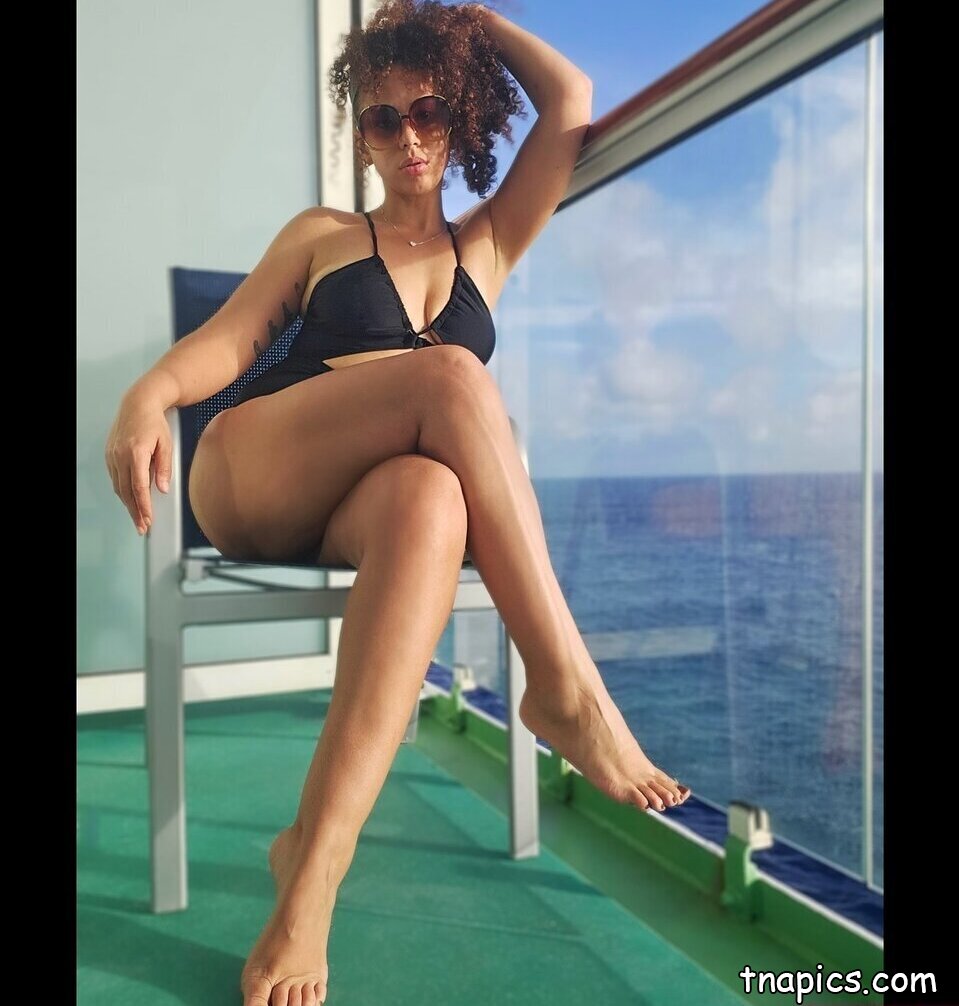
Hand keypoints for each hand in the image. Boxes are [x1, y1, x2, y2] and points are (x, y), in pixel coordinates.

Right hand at [104, 396, 172, 535]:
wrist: (138, 403)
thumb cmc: (155, 423)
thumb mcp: (166, 444)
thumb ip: (164, 468)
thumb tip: (162, 490)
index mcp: (135, 453)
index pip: (138, 486)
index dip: (143, 506)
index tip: (148, 520)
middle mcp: (120, 455)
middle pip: (126, 491)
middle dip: (135, 511)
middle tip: (143, 528)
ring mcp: (112, 455)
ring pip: (118, 486)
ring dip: (128, 504)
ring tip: (138, 518)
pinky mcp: (109, 454)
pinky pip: (115, 478)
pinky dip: (123, 491)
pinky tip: (131, 499)